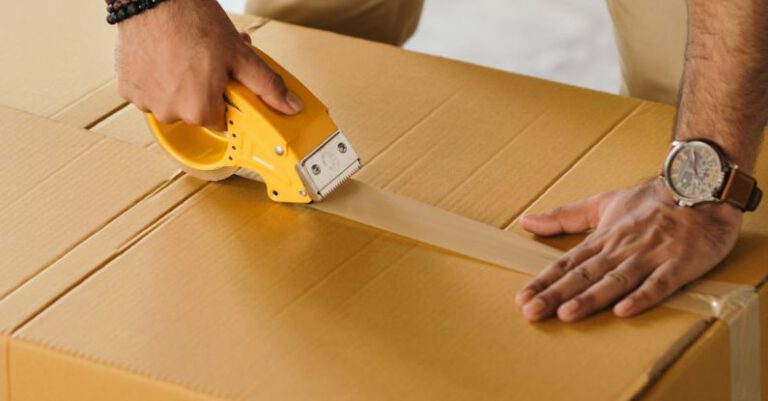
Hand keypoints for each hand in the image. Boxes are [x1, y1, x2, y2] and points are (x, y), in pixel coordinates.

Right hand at [115, 0, 301, 130]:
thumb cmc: (194, 21)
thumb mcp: (240, 55)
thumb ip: (267, 85)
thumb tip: (290, 106)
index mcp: (199, 110)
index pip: (221, 122)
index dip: (226, 100)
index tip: (225, 83)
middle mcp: (169, 112)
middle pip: (195, 111)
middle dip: (203, 90)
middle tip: (207, 62)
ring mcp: (145, 101)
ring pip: (171, 101)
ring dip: (179, 84)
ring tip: (185, 55)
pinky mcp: (126, 87)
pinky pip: (148, 90)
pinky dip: (156, 77)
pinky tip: (164, 55)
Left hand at [516, 180, 741, 321]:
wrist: (701, 186)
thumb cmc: (652, 201)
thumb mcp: (603, 203)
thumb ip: (565, 216)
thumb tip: (526, 221)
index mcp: (603, 238)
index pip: (567, 263)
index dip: (544, 281)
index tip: (522, 299)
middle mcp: (622, 248)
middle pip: (584, 274)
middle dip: (556, 294)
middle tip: (531, 312)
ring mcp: (650, 256)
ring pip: (616, 280)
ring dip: (591, 297)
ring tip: (567, 314)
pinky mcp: (679, 264)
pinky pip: (660, 283)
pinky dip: (643, 297)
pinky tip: (624, 311)